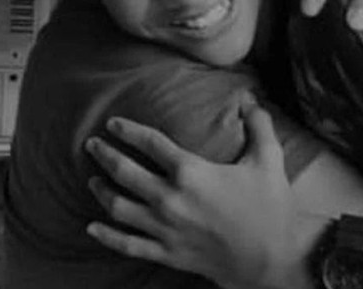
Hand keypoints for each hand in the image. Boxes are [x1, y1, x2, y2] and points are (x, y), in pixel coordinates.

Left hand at [84, 107, 298, 288]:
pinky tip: (92, 226)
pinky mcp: (166, 253)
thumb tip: (249, 98)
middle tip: (92, 144)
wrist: (271, 263)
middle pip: (125, 172)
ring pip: (119, 207)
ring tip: (91, 180)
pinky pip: (127, 244)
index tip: (113, 123)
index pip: (150, 143)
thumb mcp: (269, 161)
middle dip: (104, 156)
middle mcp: (170, 199)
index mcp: (191, 172)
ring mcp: (165, 229)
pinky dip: (107, 235)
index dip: (128, 130)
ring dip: (102, 191)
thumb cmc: (270, 210)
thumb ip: (259, 125)